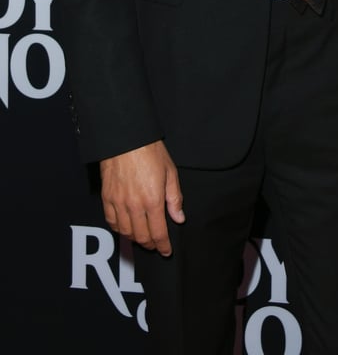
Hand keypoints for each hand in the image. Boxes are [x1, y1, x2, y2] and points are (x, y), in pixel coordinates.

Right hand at [100, 140, 184, 255]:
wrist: (126, 138)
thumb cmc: (150, 151)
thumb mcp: (170, 172)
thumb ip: (174, 198)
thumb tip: (179, 218)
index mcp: (152, 199)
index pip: (158, 232)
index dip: (163, 245)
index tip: (166, 251)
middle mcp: (134, 205)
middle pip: (141, 236)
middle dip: (150, 244)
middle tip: (156, 245)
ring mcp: (118, 203)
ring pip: (125, 232)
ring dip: (135, 239)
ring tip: (142, 238)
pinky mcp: (107, 198)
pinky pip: (111, 221)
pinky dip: (119, 229)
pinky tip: (126, 228)